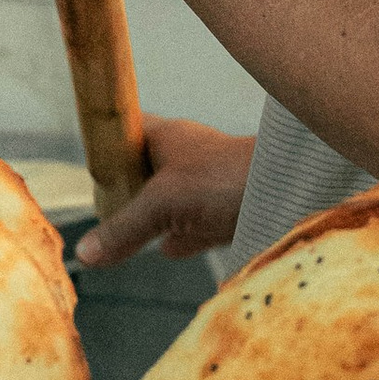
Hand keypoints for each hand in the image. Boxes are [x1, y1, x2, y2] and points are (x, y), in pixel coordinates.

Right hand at [76, 116, 253, 268]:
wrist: (293, 190)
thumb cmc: (227, 179)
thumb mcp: (163, 203)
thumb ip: (124, 228)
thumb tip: (85, 252)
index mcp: (167, 137)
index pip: (127, 127)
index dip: (106, 139)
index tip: (88, 161)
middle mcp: (188, 157)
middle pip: (147, 167)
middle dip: (126, 185)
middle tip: (102, 204)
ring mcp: (210, 184)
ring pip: (173, 199)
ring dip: (154, 214)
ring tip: (128, 230)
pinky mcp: (230, 212)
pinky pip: (197, 226)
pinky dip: (181, 238)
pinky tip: (169, 249)